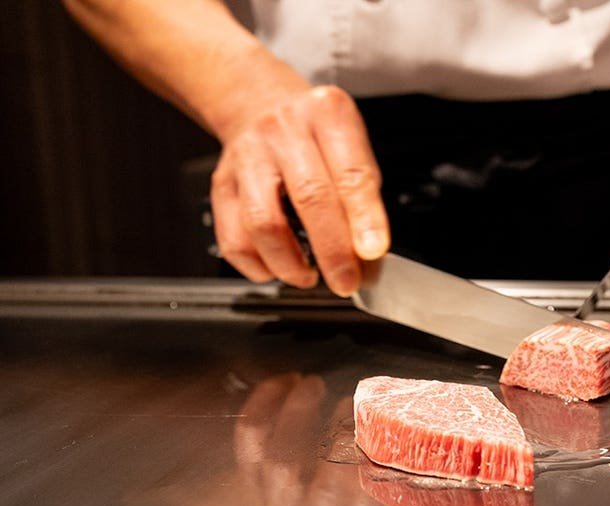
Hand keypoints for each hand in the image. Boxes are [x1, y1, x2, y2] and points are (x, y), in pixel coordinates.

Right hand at [210, 86, 390, 295]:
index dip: (364, 217)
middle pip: (309, 197)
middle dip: (332, 250)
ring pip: (263, 222)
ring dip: (289, 263)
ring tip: (309, 276)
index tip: (373, 251)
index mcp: (327, 114)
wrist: (261, 105)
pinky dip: (257, 265)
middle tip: (346, 280)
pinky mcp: (220, 184)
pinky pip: (232, 237)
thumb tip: (368, 253)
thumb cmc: (316, 134)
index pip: (350, 172)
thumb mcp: (352, 145)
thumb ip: (363, 194)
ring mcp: (247, 156)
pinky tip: (276, 268)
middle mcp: (283, 130)